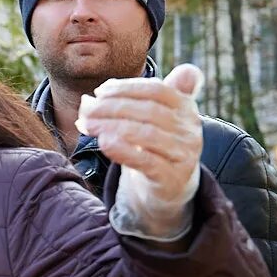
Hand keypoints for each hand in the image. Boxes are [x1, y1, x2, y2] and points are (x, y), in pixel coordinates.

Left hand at [78, 64, 205, 240]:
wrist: (168, 188)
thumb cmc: (153, 146)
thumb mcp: (150, 119)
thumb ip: (129, 102)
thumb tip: (94, 94)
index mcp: (186, 107)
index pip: (157, 89)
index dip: (126, 88)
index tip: (99, 91)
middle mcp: (190, 129)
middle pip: (149, 111)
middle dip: (112, 107)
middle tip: (86, 109)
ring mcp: (184, 154)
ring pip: (147, 134)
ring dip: (112, 126)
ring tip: (87, 125)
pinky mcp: (172, 178)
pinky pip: (147, 161)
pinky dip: (123, 150)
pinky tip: (103, 143)